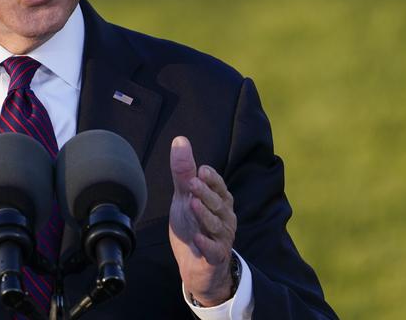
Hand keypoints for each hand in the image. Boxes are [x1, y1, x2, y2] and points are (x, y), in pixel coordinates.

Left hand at [168, 136, 237, 306]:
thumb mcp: (185, 196)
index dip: (211, 179)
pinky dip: (205, 244)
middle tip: (192, 183)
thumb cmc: (194, 224)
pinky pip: (213, 250)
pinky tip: (196, 238)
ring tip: (192, 205)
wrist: (196, 265)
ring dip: (204, 215)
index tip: (201, 169)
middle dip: (205, 193)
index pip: (218, 187)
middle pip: (217, 203)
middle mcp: (224, 217)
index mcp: (219, 201)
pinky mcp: (215, 257)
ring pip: (216, 225)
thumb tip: (180, 140)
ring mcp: (221, 238)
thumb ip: (183, 171)